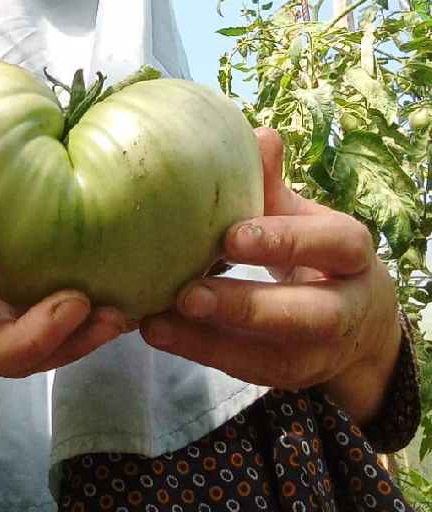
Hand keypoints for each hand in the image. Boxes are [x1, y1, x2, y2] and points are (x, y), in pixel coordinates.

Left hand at [140, 129, 401, 423]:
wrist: (355, 316)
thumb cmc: (310, 248)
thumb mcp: (299, 214)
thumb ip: (273, 184)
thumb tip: (258, 135)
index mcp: (351, 251)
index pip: (332, 245)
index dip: (284, 242)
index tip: (231, 237)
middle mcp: (347, 307)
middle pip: (308, 314)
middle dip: (244, 306)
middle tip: (185, 294)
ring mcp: (323, 351)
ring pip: (275, 357)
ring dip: (211, 341)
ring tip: (156, 323)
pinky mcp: (293, 377)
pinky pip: (249, 372)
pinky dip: (203, 354)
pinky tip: (161, 334)